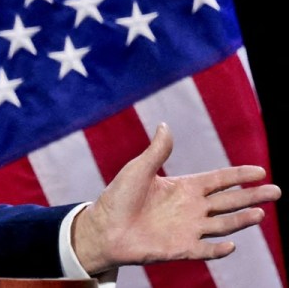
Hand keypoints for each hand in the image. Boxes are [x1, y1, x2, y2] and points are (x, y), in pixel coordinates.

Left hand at [71, 122, 281, 274]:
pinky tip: (231, 245)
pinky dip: (218, 249)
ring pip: (223, 225)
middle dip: (252, 196)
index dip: (239, 175)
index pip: (219, 180)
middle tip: (276, 191)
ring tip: (260, 213)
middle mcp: (191, 209)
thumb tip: (165, 125)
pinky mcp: (180, 249)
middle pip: (229, 201)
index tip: (261, 171)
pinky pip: (205, 250)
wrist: (103, 228)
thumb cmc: (118, 197)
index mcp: (184, 188)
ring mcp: (188, 229)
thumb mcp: (138, 169)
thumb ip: (156, 151)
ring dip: (241, 220)